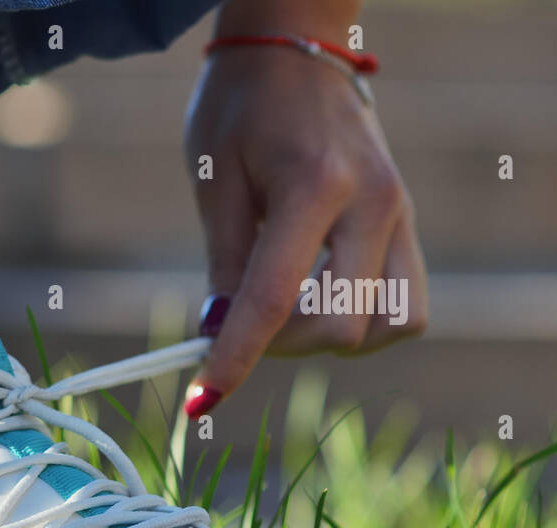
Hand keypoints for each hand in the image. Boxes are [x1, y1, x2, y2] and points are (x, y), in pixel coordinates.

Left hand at [182, 11, 427, 415]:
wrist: (297, 44)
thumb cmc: (242, 103)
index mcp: (316, 185)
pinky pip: (404, 306)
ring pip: (388, 327)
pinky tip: (318, 301)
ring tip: (281, 311)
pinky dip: (361, 322)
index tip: (203, 398)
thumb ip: (223, 261)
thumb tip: (220, 335)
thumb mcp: (214, 177)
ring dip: (328, 340)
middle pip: (340, 328)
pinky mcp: (409, 222)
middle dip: (278, 345)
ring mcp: (402, 214)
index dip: (236, 357)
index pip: (274, 299)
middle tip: (233, 323)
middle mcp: (374, 204)